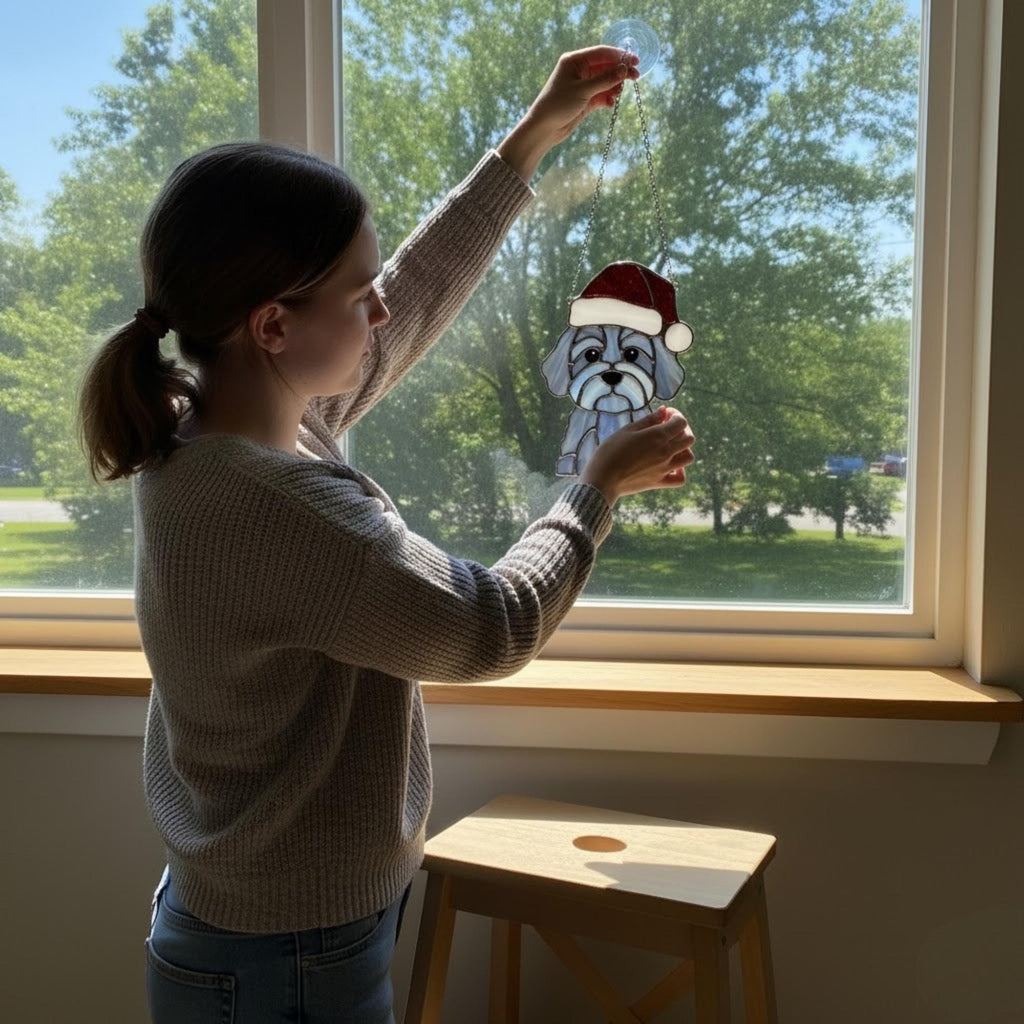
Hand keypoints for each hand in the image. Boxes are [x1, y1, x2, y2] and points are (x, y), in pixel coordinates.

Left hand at [497, 46, 640, 181]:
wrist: (544, 129)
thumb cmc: (558, 105)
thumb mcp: (583, 90)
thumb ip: (604, 80)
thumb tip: (624, 70)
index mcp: (574, 61)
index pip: (601, 53)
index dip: (619, 56)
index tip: (635, 61)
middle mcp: (579, 71)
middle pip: (606, 67)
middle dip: (620, 72)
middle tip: (636, 77)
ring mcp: (583, 86)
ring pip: (605, 81)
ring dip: (614, 86)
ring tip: (618, 93)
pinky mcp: (585, 100)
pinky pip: (602, 95)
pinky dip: (607, 98)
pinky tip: (609, 103)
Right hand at [580, 406, 696, 506]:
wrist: (602, 479)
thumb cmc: (610, 451)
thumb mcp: (628, 430)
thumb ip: (649, 420)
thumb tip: (664, 410)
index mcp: (658, 436)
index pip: (681, 422)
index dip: (675, 415)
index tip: (664, 416)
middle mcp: (666, 452)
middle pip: (689, 438)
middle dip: (681, 430)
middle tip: (667, 429)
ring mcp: (664, 469)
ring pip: (689, 457)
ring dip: (683, 449)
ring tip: (670, 447)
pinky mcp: (659, 482)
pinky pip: (680, 479)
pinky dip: (680, 471)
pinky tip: (671, 466)